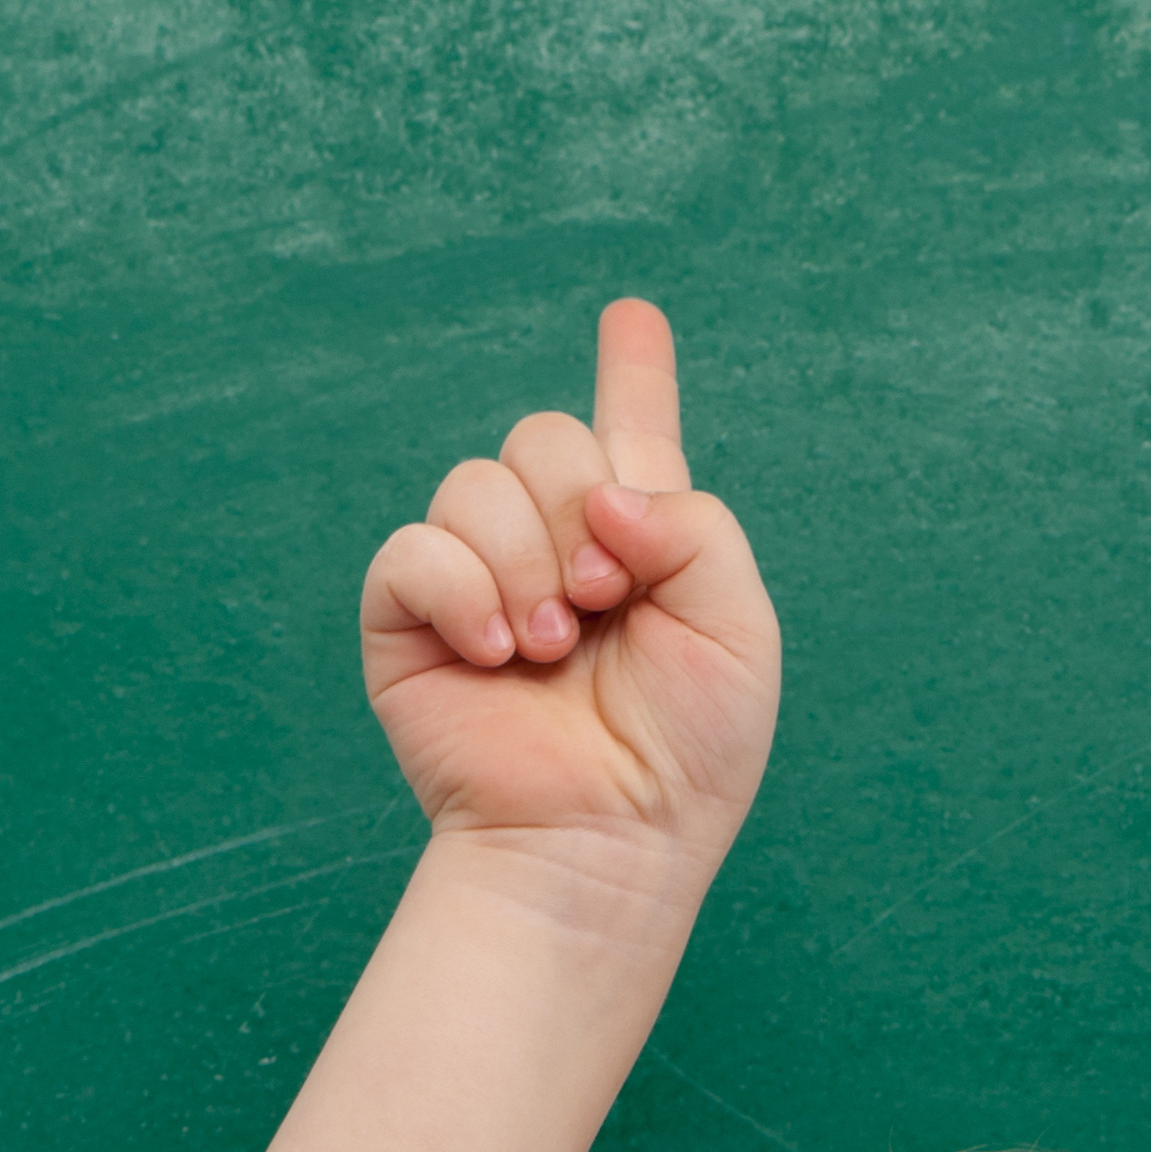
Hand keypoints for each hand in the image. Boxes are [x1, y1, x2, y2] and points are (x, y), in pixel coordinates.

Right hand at [360, 298, 781, 932]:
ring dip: (525, 563)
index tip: (633, 315)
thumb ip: (693, 527)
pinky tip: (499, 654)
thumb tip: (601, 496)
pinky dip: (462, 592)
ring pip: (475, 482)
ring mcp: (480, 580)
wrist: (609, 836)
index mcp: (641, 543)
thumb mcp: (738, 629)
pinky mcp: (413, 621)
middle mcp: (556, 548)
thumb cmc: (686, 754)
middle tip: (604, 601)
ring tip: (554, 651)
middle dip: (577, 506)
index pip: (630, 433)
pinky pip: (414, 549)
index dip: (632, 371)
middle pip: (542, 436)